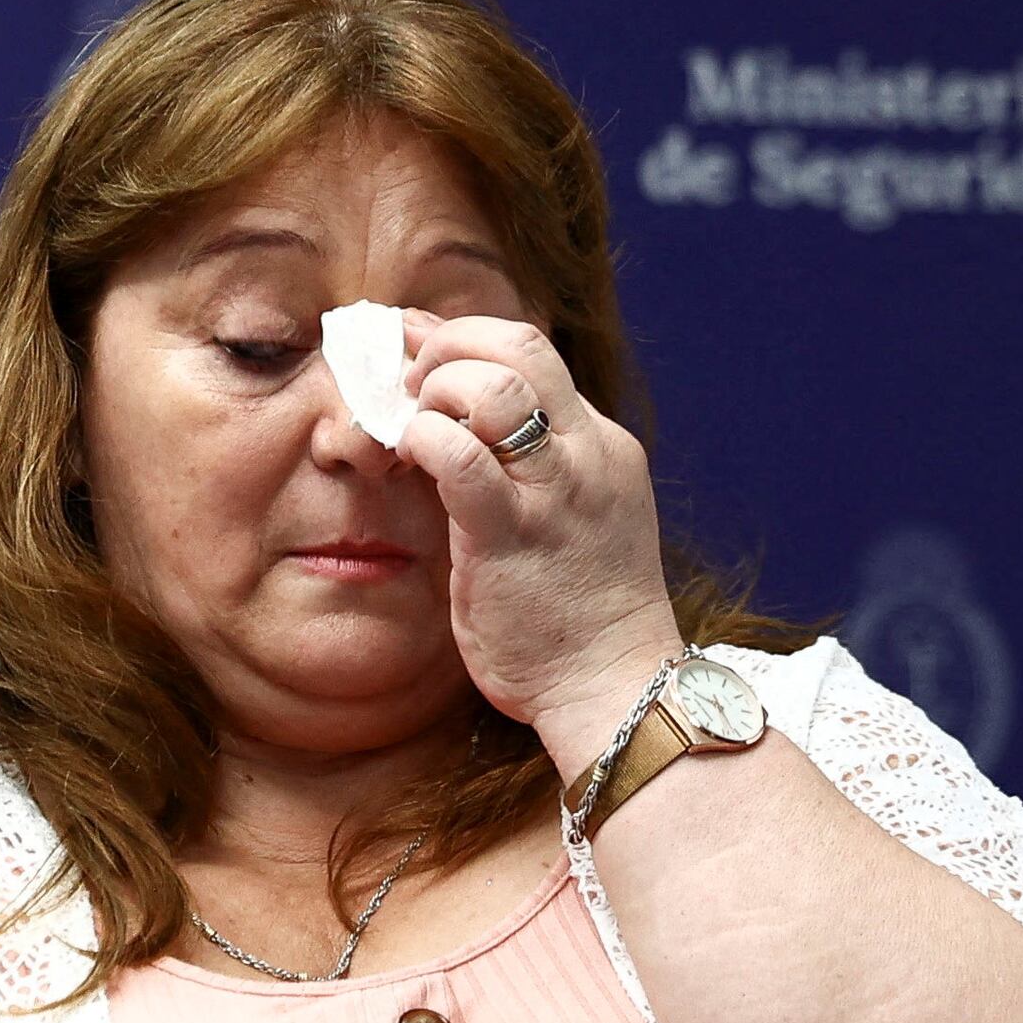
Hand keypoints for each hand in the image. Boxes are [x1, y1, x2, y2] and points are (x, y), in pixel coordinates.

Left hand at [398, 313, 680, 749]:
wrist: (615, 686)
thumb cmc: (579, 614)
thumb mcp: (573, 517)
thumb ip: (529, 466)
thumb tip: (459, 417)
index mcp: (600, 445)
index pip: (533, 353)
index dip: (466, 336)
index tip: (419, 343)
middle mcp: (585, 453)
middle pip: (519, 345)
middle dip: (448, 343)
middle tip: (408, 379)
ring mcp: (555, 491)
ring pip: (494, 387)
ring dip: (435, 388)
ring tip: (412, 422)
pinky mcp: (514, 533)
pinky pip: (461, 457)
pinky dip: (423, 439)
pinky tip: (407, 456)